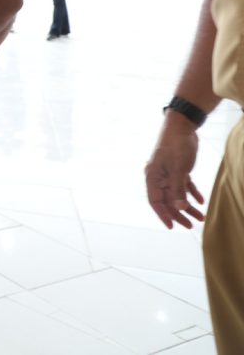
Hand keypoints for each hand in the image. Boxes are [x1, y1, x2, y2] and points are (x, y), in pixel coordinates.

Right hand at [145, 113, 205, 228]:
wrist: (182, 127)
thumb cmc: (176, 146)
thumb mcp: (178, 169)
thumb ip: (178, 189)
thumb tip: (180, 207)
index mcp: (153, 177)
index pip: (155, 201)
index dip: (163, 215)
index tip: (172, 227)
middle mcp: (158, 177)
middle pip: (167, 201)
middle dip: (179, 214)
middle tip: (191, 226)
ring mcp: (168, 174)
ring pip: (176, 195)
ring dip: (187, 206)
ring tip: (200, 217)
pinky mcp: (178, 170)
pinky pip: (184, 186)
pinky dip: (192, 194)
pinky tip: (200, 202)